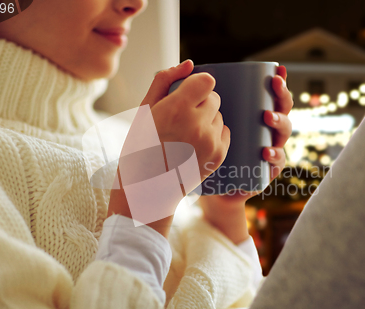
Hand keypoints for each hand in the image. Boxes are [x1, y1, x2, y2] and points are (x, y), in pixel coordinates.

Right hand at [108, 60, 230, 237]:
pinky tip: (195, 145)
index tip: (187, 94)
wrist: (147, 189)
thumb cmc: (140, 147)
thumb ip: (165, 80)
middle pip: (215, 98)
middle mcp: (197, 125)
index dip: (197, 85)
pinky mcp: (219, 156)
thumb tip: (189, 64)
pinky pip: (224, 133)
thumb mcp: (145, 110)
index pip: (207, 81)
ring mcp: (210, 142)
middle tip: (182, 119)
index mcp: (177, 109)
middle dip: (201, 103)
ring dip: (207, 120)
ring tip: (186, 136)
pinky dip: (213, 135)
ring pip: (220, 116)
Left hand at [199, 66, 292, 242]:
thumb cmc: (195, 146)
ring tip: (268, 117)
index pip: (269, 96)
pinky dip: (274, 157)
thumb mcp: (188, 116)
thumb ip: (185, 90)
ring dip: (279, 123)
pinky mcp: (264, 172)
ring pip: (283, 134)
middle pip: (282, 110)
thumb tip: (189, 64)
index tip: (277, 71)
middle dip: (282, 96)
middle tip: (275, 85)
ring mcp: (266, 150)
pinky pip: (276, 164)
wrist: (202, 185)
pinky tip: (266, 152)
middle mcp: (263, 131)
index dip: (279, 82)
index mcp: (251, 116)